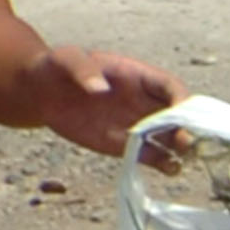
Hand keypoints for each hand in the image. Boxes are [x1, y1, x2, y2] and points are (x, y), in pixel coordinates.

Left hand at [30, 46, 185, 156]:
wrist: (42, 94)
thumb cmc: (57, 68)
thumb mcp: (66, 60)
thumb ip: (82, 70)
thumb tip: (99, 88)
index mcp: (136, 76)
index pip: (169, 86)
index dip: (181, 98)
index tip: (182, 112)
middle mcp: (143, 101)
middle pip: (177, 114)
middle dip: (187, 127)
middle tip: (187, 142)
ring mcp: (137, 124)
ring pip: (170, 137)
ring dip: (181, 148)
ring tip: (184, 160)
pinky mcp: (125, 145)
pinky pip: (152, 155)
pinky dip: (165, 163)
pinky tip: (170, 169)